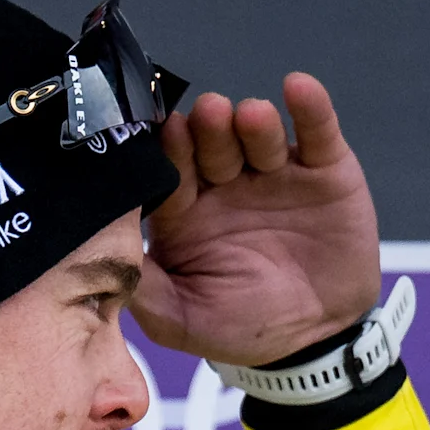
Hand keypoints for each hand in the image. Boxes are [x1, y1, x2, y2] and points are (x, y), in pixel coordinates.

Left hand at [132, 74, 382, 365]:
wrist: (319, 340)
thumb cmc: (244, 327)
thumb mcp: (184, 321)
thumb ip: (146, 292)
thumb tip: (104, 263)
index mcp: (185, 211)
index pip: (170, 171)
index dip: (170, 152)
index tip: (169, 133)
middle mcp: (225, 183)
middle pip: (212, 144)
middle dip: (209, 130)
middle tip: (208, 116)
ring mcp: (274, 172)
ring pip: (258, 135)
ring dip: (253, 122)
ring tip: (251, 117)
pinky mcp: (324, 168)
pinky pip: (316, 132)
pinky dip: (310, 108)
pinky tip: (299, 89)